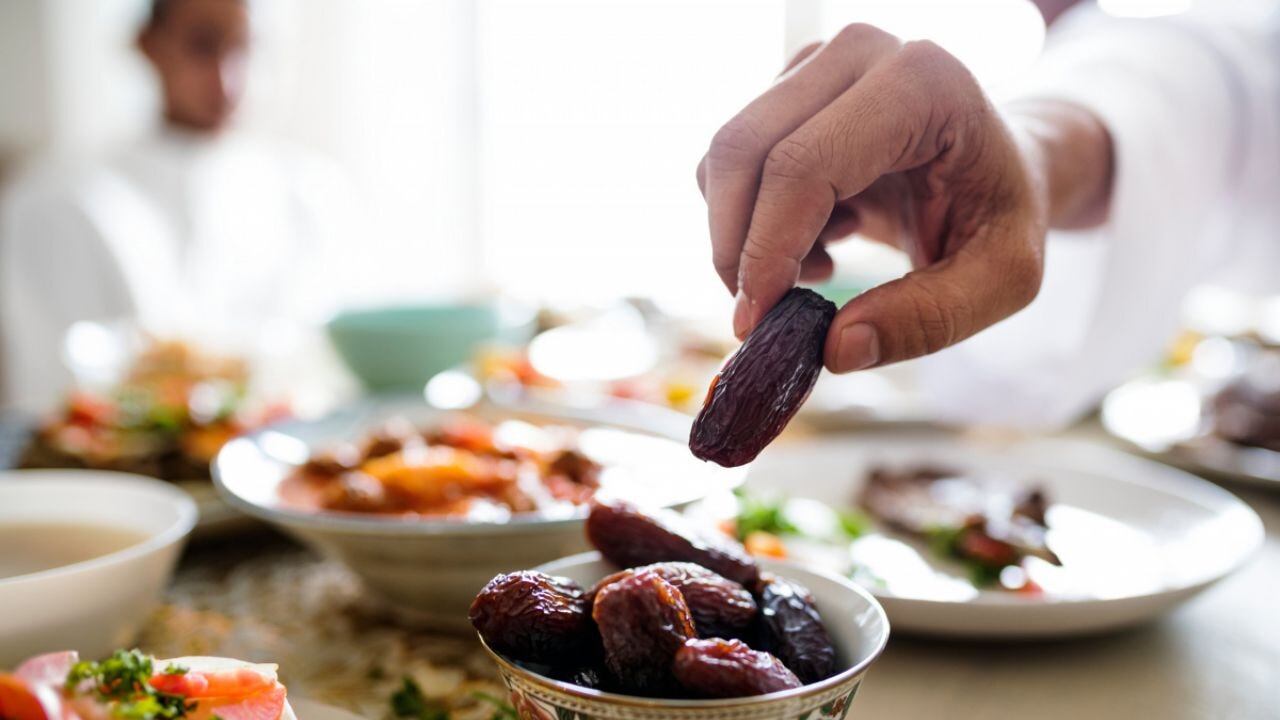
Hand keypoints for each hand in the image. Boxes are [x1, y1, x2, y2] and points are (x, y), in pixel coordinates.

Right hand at [697, 25, 1064, 371]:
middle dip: (735, 247)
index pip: (804, 165)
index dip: (767, 249)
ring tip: (818, 268)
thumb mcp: (1002, 281)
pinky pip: (730, 162)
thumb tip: (835, 349)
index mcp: (923, 83)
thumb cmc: (1003, 215)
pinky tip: (817, 238)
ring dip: (745, 235)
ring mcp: (819, 61)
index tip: (757, 323)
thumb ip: (929, 318)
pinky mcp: (789, 84)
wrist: (1001, 168)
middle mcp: (862, 53)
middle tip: (763, 315)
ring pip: (725, 158)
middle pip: (744, 152)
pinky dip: (752, 219)